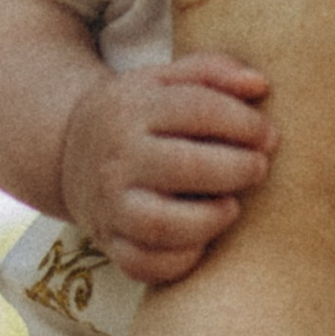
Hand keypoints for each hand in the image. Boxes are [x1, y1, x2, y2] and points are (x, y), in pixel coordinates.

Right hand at [59, 55, 274, 284]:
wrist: (66, 150)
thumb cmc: (137, 114)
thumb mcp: (164, 79)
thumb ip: (213, 71)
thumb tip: (259, 86)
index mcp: (132, 109)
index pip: (197, 110)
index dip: (244, 123)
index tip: (268, 136)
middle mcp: (117, 158)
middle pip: (185, 166)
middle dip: (237, 169)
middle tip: (258, 168)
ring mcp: (109, 204)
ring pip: (162, 224)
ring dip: (210, 219)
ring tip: (232, 206)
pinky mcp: (108, 242)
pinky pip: (143, 264)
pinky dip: (179, 260)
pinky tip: (201, 239)